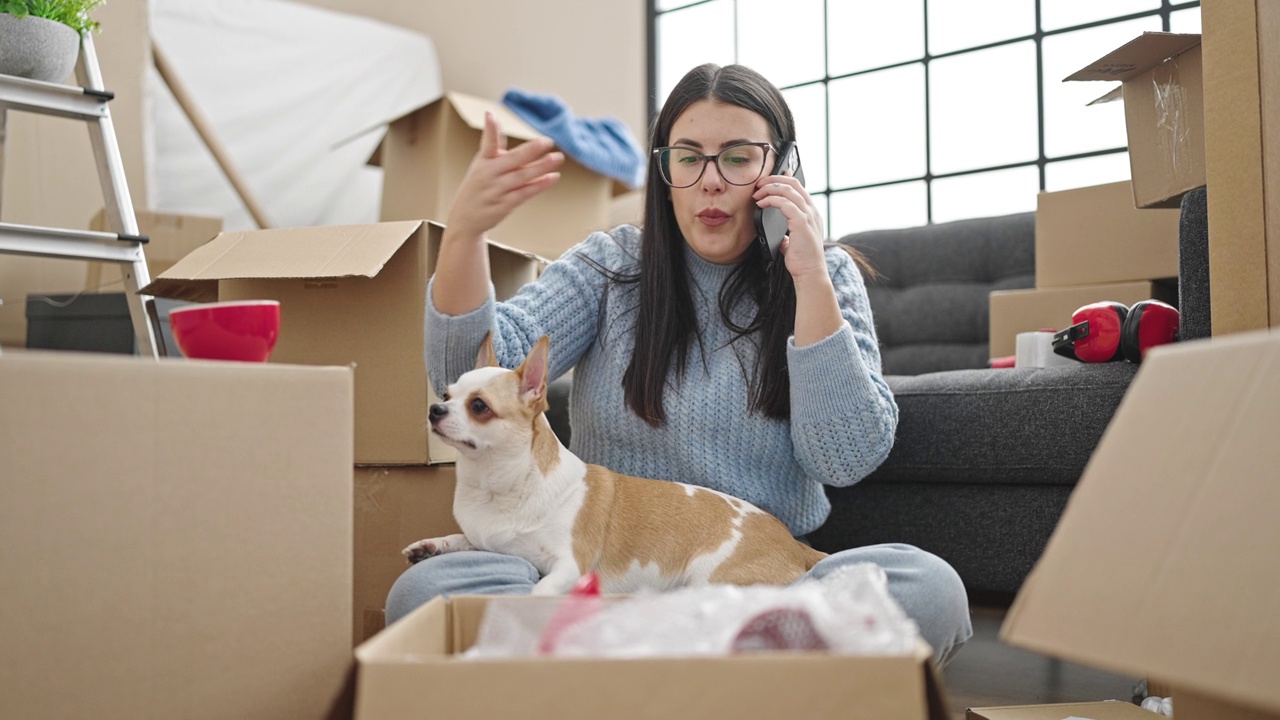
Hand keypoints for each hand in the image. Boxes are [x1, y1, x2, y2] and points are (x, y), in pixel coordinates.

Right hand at [445, 111, 564, 241]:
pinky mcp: (504, 205)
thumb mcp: (480, 163)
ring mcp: (496, 191)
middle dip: (531, 150)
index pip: (486, 144)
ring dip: (541, 167)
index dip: (489, 130)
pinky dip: (539, 185)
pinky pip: (525, 193)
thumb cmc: (478, 186)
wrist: (465, 218)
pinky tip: (553, 177)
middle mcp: (489, 175)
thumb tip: (492, 117)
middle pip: (512, 160)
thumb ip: (491, 143)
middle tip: (548, 141)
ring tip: (557, 158)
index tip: (490, 116)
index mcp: (483, 161)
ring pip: (522, 177)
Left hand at [752, 174, 827, 282]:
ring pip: (789, 190)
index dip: (784, 179)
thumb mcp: (795, 244)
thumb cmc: (802, 260)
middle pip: (794, 184)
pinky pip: (785, 204)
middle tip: (759, 184)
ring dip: (770, 188)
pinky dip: (771, 200)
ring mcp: (808, 216)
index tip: (768, 179)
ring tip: (757, 193)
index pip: (799, 188)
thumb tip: (782, 239)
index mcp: (811, 214)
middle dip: (774, 180)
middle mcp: (812, 211)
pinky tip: (761, 204)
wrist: (810, 273)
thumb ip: (789, 237)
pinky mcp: (802, 223)